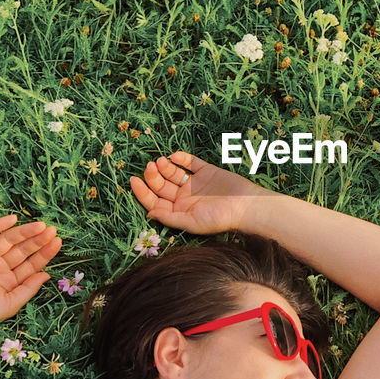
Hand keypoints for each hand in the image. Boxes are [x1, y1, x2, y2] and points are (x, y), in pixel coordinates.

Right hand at [0, 215, 60, 332]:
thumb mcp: (12, 303)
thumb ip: (29, 288)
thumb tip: (47, 274)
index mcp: (11, 280)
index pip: (32, 264)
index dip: (45, 253)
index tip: (57, 242)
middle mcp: (1, 267)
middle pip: (23, 250)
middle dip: (38, 240)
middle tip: (52, 230)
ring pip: (9, 240)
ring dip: (24, 232)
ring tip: (41, 226)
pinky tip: (14, 219)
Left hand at [130, 152, 265, 235]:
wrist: (246, 206)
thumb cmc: (220, 218)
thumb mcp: (191, 222)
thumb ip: (169, 217)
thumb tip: (148, 214)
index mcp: (179, 211)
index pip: (155, 201)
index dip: (142, 191)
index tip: (133, 180)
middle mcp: (185, 198)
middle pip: (162, 186)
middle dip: (153, 176)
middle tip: (149, 167)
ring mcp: (195, 184)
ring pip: (173, 173)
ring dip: (165, 167)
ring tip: (161, 161)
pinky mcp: (206, 172)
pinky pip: (190, 163)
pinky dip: (182, 158)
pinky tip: (175, 156)